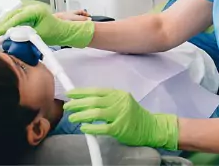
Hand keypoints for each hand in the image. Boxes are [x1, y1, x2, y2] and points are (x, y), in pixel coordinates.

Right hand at [0, 4, 94, 47]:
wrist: (63, 32)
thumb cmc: (55, 33)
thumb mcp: (39, 36)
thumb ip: (24, 36)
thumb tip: (8, 39)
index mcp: (35, 11)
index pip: (16, 18)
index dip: (4, 27)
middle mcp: (32, 8)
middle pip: (11, 15)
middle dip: (1, 25)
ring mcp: (30, 10)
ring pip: (12, 15)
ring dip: (3, 24)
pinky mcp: (29, 14)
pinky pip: (15, 17)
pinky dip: (8, 24)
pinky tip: (3, 31)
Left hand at [64, 88, 178, 149]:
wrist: (151, 127)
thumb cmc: (134, 115)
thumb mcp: (122, 102)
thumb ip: (108, 100)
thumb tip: (86, 100)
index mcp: (119, 94)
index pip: (96, 91)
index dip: (81, 92)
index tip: (70, 94)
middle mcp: (119, 102)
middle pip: (94, 101)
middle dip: (77, 103)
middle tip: (67, 107)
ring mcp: (120, 115)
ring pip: (96, 113)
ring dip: (81, 115)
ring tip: (72, 118)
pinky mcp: (120, 128)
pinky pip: (102, 127)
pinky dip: (91, 127)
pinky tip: (84, 127)